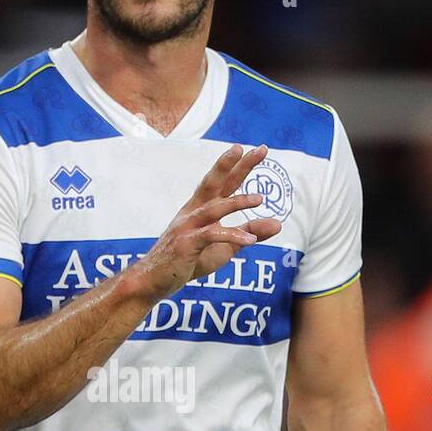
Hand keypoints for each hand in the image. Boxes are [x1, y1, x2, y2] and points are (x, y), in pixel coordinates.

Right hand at [133, 143, 280, 302]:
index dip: (239, 165)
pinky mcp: (186, 244)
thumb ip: (248, 233)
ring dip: (237, 202)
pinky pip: (211, 236)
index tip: (258, 149)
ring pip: (214, 208)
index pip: (223, 182)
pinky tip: (251, 241)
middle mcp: (193, 212)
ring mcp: (187, 227)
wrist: (153, 281)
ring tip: (260, 198)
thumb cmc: (188, 261)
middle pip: (216, 183)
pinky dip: (231, 236)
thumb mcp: (225, 247)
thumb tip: (278, 224)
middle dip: (236, 165)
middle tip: (259, 150)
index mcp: (200, 208)